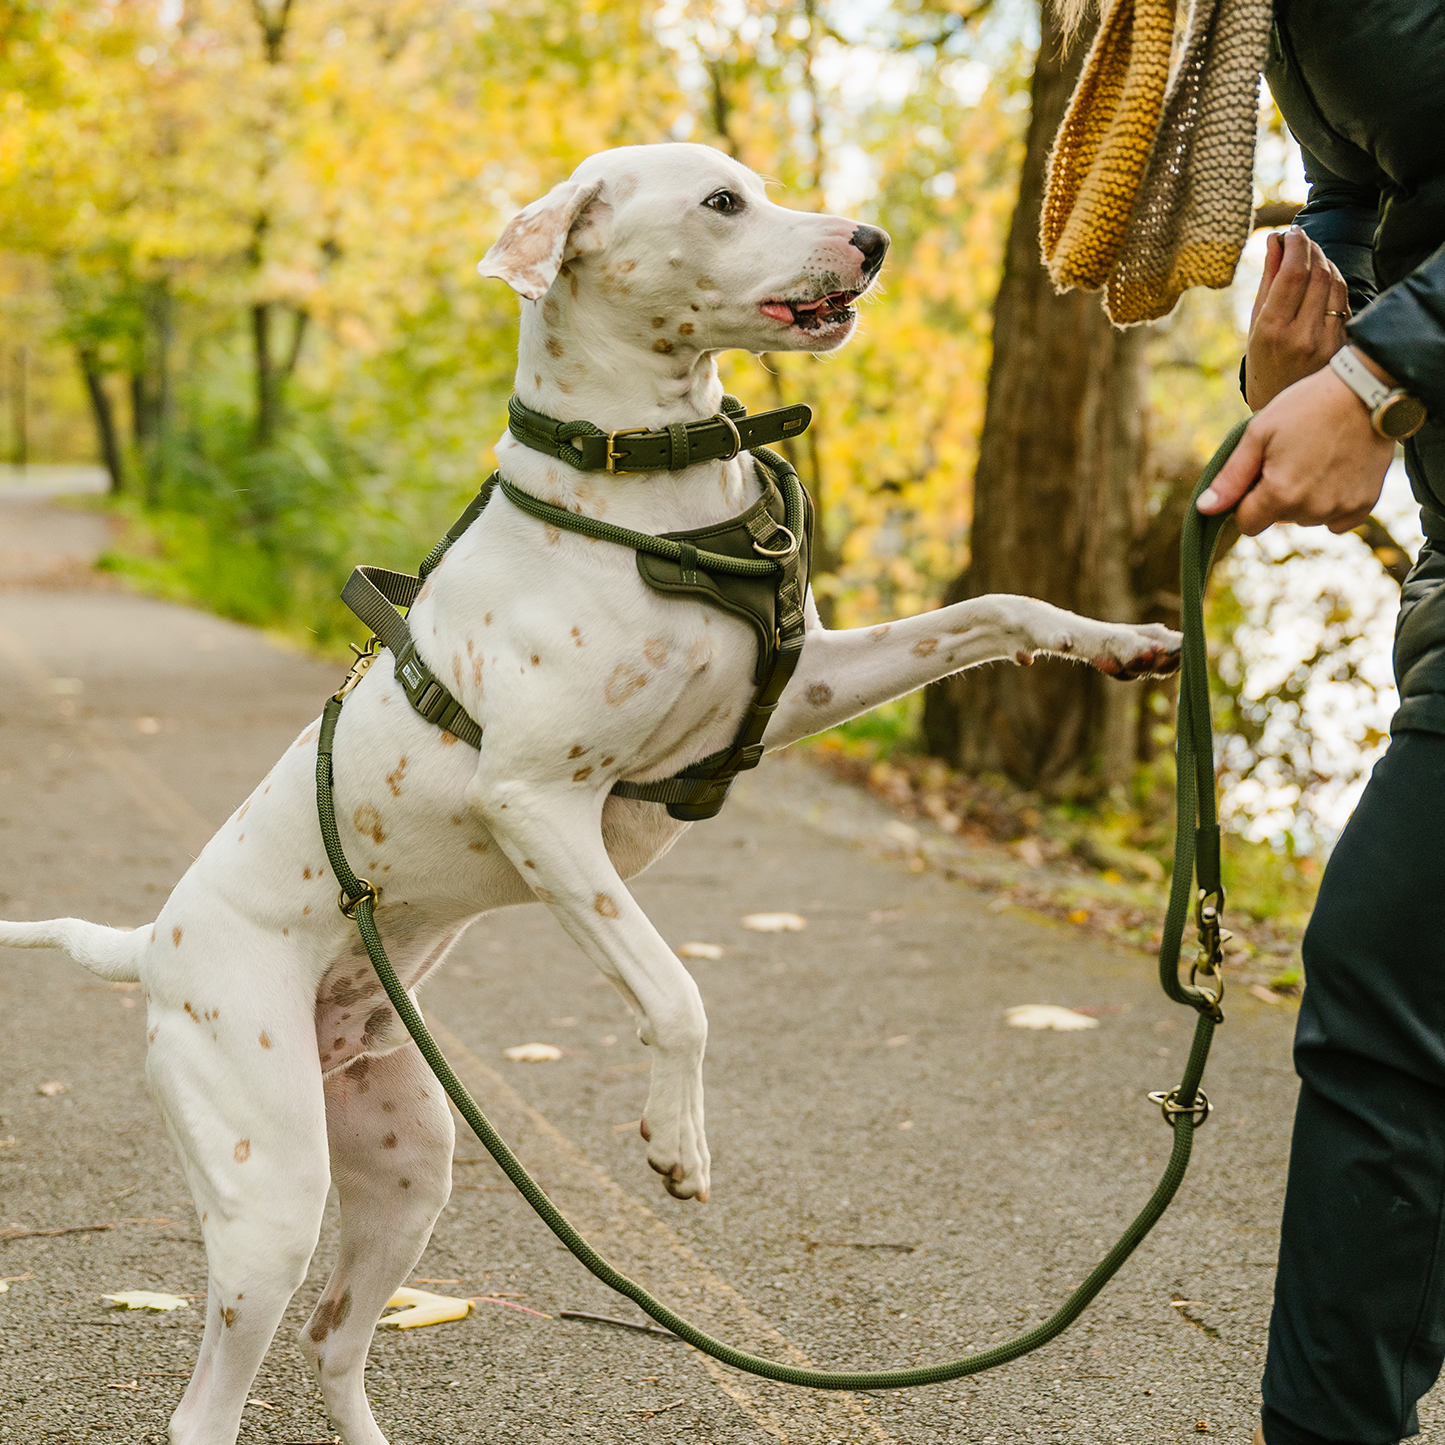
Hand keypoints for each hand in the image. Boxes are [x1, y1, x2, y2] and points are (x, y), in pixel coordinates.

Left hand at [1198, 365, 1393, 535]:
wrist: (1366, 390)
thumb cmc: (1306, 406)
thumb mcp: (1259, 434)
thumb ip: (1231, 477)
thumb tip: (1205, 509)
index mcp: (1280, 494)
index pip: (1247, 523)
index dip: (1246, 502)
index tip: (1258, 475)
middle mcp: (1311, 510)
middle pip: (1278, 520)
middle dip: (1276, 496)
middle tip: (1291, 457)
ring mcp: (1340, 509)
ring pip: (1306, 519)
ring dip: (1305, 500)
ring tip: (1316, 460)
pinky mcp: (1364, 505)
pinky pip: (1336, 521)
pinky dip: (1332, 503)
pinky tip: (1335, 473)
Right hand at [1244, 227, 1350, 410]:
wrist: (1282, 405)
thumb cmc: (1263, 363)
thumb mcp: (1255, 325)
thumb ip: (1267, 282)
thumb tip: (1275, 241)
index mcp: (1272, 330)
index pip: (1293, 274)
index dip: (1297, 245)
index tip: (1293, 231)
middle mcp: (1301, 335)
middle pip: (1317, 274)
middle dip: (1311, 249)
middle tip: (1302, 238)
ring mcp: (1326, 340)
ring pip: (1334, 283)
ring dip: (1325, 261)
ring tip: (1312, 255)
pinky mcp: (1342, 343)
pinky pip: (1343, 300)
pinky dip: (1334, 281)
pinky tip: (1324, 277)